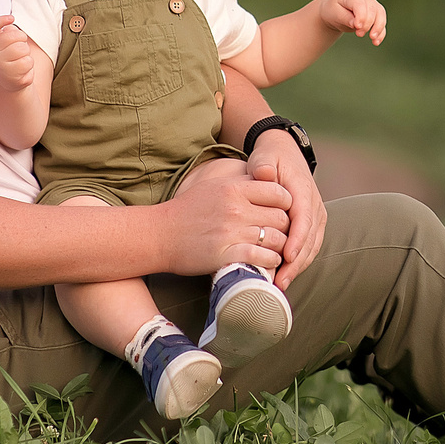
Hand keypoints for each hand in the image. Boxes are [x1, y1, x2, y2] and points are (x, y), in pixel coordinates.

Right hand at [0, 15, 41, 90]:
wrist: (10, 79)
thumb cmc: (10, 55)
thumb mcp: (7, 41)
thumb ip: (8, 31)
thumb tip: (10, 26)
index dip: (0, 20)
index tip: (12, 18)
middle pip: (13, 36)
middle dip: (22, 39)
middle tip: (19, 46)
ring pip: (22, 49)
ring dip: (26, 53)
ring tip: (20, 58)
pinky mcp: (10, 75)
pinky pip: (27, 62)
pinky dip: (29, 64)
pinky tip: (22, 68)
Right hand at [165, 156, 293, 276]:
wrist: (159, 234)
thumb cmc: (187, 210)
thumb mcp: (214, 187)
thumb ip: (241, 184)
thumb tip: (267, 181)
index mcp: (235, 188)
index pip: (279, 192)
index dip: (286, 204)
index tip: (280, 213)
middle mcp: (236, 208)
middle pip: (282, 217)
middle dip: (285, 228)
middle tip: (281, 235)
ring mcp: (232, 232)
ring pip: (276, 239)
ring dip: (280, 247)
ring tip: (275, 250)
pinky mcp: (226, 254)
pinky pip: (262, 258)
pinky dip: (270, 262)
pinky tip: (267, 262)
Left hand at [247, 128, 326, 290]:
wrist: (284, 154)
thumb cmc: (270, 159)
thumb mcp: (264, 157)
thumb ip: (263, 165)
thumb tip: (264, 173)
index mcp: (303, 190)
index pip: (304, 218)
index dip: (297, 239)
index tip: (287, 257)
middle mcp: (314, 206)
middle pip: (310, 239)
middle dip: (297, 263)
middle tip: (280, 281)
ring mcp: (315, 217)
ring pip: (312, 247)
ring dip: (298, 267)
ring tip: (280, 284)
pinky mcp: (311, 225)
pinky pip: (308, 247)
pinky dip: (298, 263)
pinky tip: (284, 276)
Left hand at [316, 0, 387, 46]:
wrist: (334, 11)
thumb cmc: (333, 10)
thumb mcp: (334, 13)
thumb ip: (344, 17)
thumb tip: (355, 24)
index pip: (360, 4)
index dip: (361, 15)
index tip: (357, 27)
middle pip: (372, 9)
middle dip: (368, 24)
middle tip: (359, 34)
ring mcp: (372, 4)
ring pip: (380, 15)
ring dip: (378, 28)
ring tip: (373, 39)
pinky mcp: (376, 14)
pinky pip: (382, 22)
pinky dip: (381, 33)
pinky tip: (376, 42)